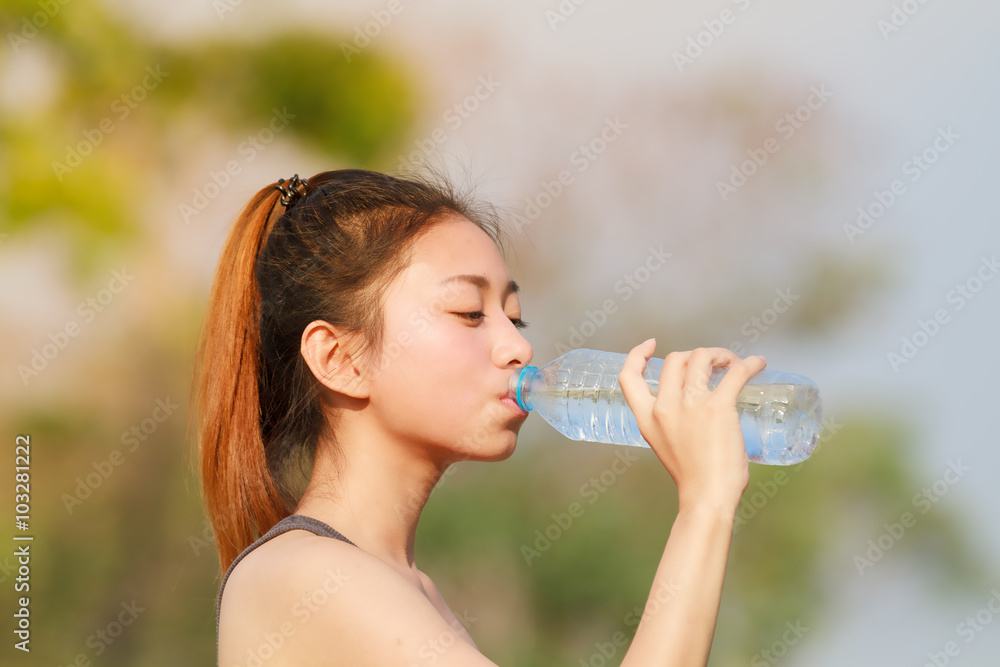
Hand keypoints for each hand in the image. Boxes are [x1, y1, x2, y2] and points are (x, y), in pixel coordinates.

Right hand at [617, 340, 766, 512]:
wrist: (707, 497)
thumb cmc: (694, 477)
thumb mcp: (666, 444)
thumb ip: (672, 422)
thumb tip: (697, 408)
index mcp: (647, 417)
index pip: (628, 376)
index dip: (636, 354)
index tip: (651, 345)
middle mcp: (664, 406)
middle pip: (675, 359)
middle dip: (697, 354)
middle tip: (715, 365)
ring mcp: (691, 405)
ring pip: (702, 357)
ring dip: (720, 355)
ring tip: (733, 365)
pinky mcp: (718, 408)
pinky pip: (736, 372)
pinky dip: (750, 364)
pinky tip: (758, 364)